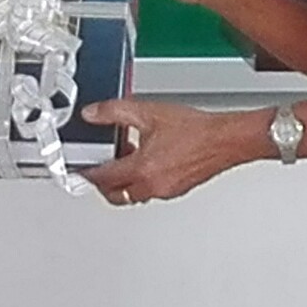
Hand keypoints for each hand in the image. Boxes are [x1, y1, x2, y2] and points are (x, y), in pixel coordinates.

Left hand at [80, 99, 264, 206]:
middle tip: (98, 171)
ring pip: (135, 195)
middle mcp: (152, 185)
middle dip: (104, 185)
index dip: (87, 173)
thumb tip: (93, 113)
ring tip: (125, 162)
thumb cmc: (196, 129)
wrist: (226, 139)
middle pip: (116, 195)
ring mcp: (166, 190)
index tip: (80, 170)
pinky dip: (144, 181)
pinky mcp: (178, 189)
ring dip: (125, 183)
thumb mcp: (147, 112)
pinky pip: (152, 191)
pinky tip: (149, 162)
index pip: (103, 178)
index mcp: (142, 169)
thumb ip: (114, 111)